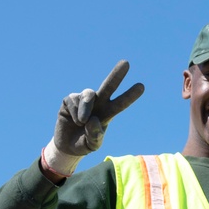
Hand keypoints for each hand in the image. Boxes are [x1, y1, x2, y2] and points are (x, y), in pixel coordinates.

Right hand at [42, 60, 144, 178]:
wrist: (66, 145)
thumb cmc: (84, 143)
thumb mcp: (92, 145)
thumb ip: (95, 136)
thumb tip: (93, 120)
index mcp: (107, 114)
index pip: (120, 104)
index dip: (130, 96)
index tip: (141, 86)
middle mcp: (98, 103)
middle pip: (108, 86)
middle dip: (116, 75)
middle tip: (126, 63)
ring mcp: (83, 99)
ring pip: (88, 95)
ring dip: (85, 109)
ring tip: (81, 122)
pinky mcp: (70, 99)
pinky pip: (73, 101)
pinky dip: (74, 113)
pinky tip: (73, 120)